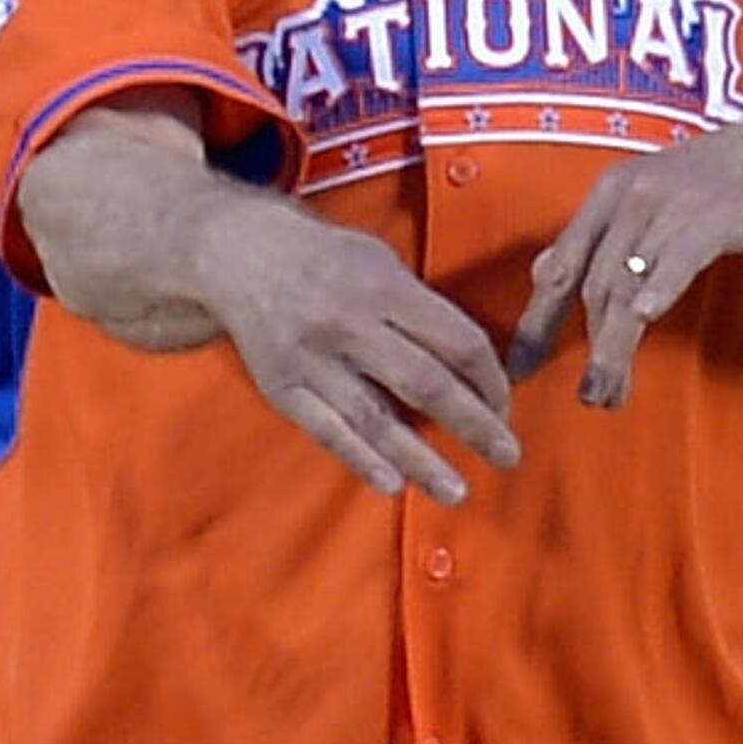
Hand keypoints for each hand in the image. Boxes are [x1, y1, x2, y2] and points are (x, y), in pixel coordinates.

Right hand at [18, 107, 520, 506]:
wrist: (234, 254)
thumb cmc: (323, 258)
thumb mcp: (378, 260)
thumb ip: (418, 307)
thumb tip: (470, 366)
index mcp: (383, 286)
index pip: (455, 341)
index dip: (489, 379)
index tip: (505, 405)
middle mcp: (348, 323)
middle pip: (425, 382)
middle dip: (474, 424)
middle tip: (508, 455)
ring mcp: (311, 359)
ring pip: (376, 418)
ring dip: (422, 460)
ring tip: (457, 490)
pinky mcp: (280, 385)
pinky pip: (327, 430)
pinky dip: (361, 459)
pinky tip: (392, 484)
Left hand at [513, 102, 742, 407]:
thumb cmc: (725, 183)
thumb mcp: (652, 201)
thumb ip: (601, 238)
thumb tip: (547, 273)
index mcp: (609, 195)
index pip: (561, 266)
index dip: (537, 320)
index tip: (520, 370)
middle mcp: (630, 196)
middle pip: (592, 283)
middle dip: (586, 346)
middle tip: (589, 396)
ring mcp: (671, 204)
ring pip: (627, 283)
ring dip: (615, 345)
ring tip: (610, 392)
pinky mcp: (714, 216)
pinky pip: (677, 258)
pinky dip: (658, 288)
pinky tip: (645, 319)